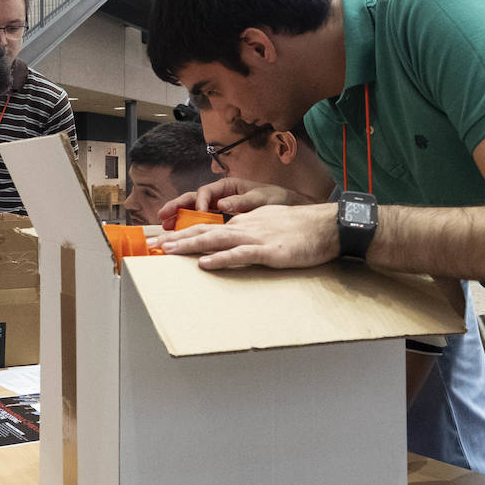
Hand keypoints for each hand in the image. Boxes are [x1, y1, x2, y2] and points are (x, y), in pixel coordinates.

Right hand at [156, 178, 303, 227]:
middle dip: (177, 206)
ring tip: (165, 225)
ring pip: (193, 212)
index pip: (206, 192)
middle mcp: (220, 196)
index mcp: (228, 187)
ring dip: (178, 217)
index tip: (201, 212)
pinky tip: (180, 236)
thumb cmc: (277, 199)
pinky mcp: (222, 222)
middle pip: (193, 199)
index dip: (200, 202)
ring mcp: (219, 210)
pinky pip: (202, 224)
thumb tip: (223, 203)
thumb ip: (243, 201)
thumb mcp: (262, 198)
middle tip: (163, 214)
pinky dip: (189, 228)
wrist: (290, 208)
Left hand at [158, 203, 339, 269]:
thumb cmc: (302, 227)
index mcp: (246, 221)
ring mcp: (257, 238)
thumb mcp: (271, 222)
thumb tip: (234, 235)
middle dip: (179, 239)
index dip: (185, 233)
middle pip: (206, 231)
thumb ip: (251, 227)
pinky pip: (241, 254)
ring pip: (217, 240)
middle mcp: (246, 226)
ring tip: (170, 251)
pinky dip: (221, 259)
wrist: (328, 226)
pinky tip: (206, 263)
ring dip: (191, 245)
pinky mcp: (269, 252)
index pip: (210, 227)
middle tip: (156, 246)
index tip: (165, 240)